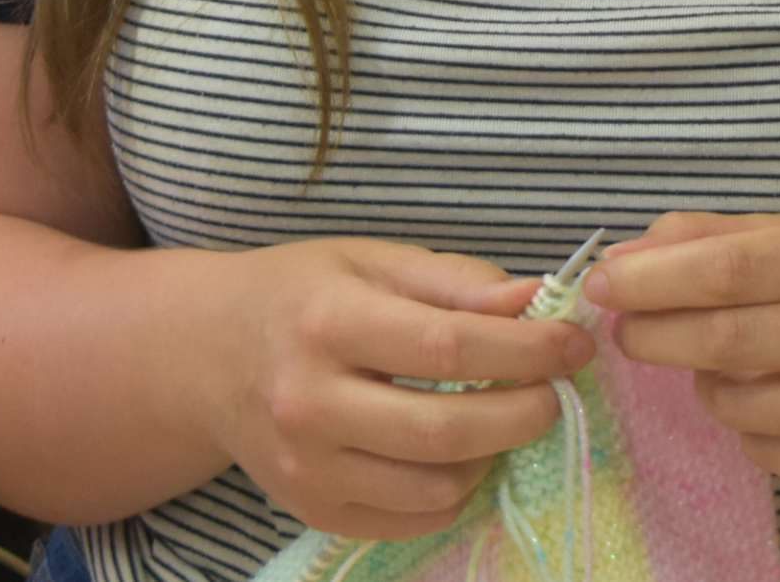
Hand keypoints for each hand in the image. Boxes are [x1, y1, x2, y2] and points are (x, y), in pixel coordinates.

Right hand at [195, 238, 595, 540]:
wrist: (206, 355)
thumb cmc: (300, 294)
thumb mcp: (371, 260)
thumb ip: (455, 280)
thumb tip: (534, 300)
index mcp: (327, 322)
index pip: (448, 345)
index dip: (526, 348)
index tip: (573, 343)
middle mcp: (309, 402)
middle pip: (445, 429)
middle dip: (525, 412)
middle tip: (555, 390)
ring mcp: (307, 468)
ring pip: (436, 486)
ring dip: (495, 455)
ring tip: (504, 416)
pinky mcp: (312, 510)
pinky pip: (411, 519)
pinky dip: (455, 490)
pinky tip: (461, 451)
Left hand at [583, 210, 779, 492]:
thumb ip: (712, 237)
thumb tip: (622, 260)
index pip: (730, 269)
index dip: (653, 280)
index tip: (602, 283)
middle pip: (727, 341)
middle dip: (654, 333)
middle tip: (625, 327)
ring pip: (738, 405)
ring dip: (702, 380)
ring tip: (719, 355)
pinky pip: (766, 451)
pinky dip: (744, 421)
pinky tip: (768, 391)